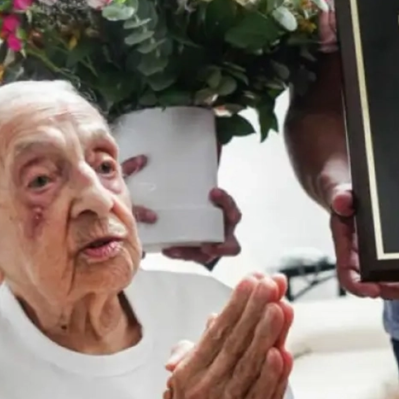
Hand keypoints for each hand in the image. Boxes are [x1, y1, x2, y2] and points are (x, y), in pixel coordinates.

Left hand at [120, 154, 240, 263]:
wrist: (185, 210)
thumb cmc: (198, 194)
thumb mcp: (201, 179)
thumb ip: (209, 163)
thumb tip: (216, 141)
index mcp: (226, 214)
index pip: (232, 211)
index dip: (226, 202)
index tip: (212, 192)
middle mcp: (222, 232)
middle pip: (230, 243)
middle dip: (222, 245)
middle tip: (206, 244)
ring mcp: (210, 245)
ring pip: (208, 255)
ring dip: (195, 254)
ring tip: (177, 249)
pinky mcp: (194, 252)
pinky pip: (189, 257)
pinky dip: (179, 254)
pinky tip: (166, 249)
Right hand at [136, 274, 292, 398]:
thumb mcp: (179, 384)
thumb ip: (196, 350)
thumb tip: (214, 319)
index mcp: (186, 376)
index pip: (215, 334)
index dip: (235, 306)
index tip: (250, 280)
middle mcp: (205, 392)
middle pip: (235, 345)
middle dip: (254, 311)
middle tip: (270, 283)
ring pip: (251, 368)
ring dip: (267, 336)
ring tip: (279, 307)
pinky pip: (263, 398)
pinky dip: (273, 377)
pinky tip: (282, 353)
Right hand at [326, 182, 398, 298]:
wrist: (356, 194)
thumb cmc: (346, 198)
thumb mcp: (339, 193)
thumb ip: (339, 198)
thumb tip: (342, 202)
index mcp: (348, 251)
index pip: (350, 277)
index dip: (362, 287)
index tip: (375, 290)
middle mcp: (365, 261)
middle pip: (381, 286)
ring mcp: (384, 260)